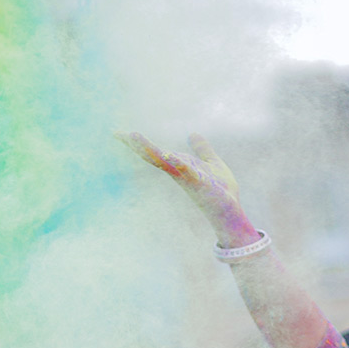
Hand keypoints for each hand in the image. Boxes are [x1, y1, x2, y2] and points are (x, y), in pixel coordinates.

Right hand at [118, 132, 257, 245]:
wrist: (231, 214)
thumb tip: (192, 134)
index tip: (117, 133)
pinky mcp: (201, 185)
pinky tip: (169, 155)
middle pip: (154, 156)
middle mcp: (179, 172)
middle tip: (118, 133)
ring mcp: (187, 179)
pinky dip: (179, 164)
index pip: (155, 152)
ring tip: (134, 136)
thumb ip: (202, 150)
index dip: (138, 143)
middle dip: (137, 145)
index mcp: (180, 165)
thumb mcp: (212, 164)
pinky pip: (187, 173)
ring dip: (150, 150)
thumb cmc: (220, 192)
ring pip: (166, 163)